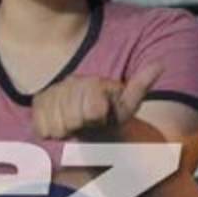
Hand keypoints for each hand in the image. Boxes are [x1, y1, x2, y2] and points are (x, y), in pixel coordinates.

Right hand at [32, 63, 161, 139]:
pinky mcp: (38, 104)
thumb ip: (140, 86)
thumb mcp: (128, 105)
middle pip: (72, 118)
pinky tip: (62, 125)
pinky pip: (41, 128)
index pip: (91, 108)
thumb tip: (159, 64)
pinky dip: (52, 132)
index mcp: (92, 81)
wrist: (92, 121)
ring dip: (67, 130)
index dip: (96, 116)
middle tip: (87, 122)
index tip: (101, 116)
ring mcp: (51, 92)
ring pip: (56, 125)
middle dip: (82, 125)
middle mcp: (70, 82)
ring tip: (76, 124)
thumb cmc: (112, 116)